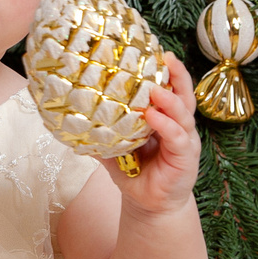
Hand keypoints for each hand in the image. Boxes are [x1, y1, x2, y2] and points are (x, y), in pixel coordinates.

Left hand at [102, 54, 200, 215]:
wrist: (149, 206)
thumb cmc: (135, 174)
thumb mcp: (116, 149)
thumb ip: (102, 131)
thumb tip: (72, 115)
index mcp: (166, 119)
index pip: (171, 89)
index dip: (167, 71)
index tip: (157, 52)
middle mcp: (179, 126)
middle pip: (184, 95)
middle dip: (178, 76)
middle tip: (166, 58)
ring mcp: (185, 142)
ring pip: (183, 115)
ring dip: (170, 100)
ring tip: (155, 90)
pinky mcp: (185, 158)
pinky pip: (178, 138)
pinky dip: (167, 126)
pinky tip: (153, 117)